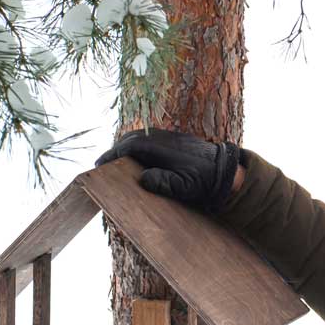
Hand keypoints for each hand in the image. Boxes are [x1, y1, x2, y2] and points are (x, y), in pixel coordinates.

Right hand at [94, 127, 242, 212]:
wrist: (225, 169)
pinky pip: (147, 139)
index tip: (99, 165)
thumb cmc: (205, 180)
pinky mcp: (171, 140)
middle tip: (102, 166)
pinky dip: (135, 147)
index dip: (112, 156)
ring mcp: (167, 137)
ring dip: (125, 148)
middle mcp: (161, 138)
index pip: (128, 147)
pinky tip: (134, 160)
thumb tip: (143, 178)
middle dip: (115, 152)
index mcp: (160, 148)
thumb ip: (165, 183)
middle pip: (130, 140)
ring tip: (115, 164)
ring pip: (138, 138)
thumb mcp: (186, 187)